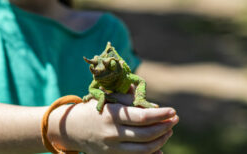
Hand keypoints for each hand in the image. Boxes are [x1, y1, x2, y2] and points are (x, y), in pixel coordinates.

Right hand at [55, 99, 178, 153]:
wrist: (72, 128)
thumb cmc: (94, 109)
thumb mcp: (109, 98)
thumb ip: (130, 100)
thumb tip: (155, 107)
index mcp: (112, 115)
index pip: (143, 117)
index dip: (161, 115)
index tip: (173, 111)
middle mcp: (112, 133)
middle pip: (147, 134)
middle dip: (165, 127)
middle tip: (174, 120)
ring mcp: (112, 148)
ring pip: (145, 149)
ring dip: (161, 140)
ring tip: (168, 131)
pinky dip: (151, 153)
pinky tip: (159, 145)